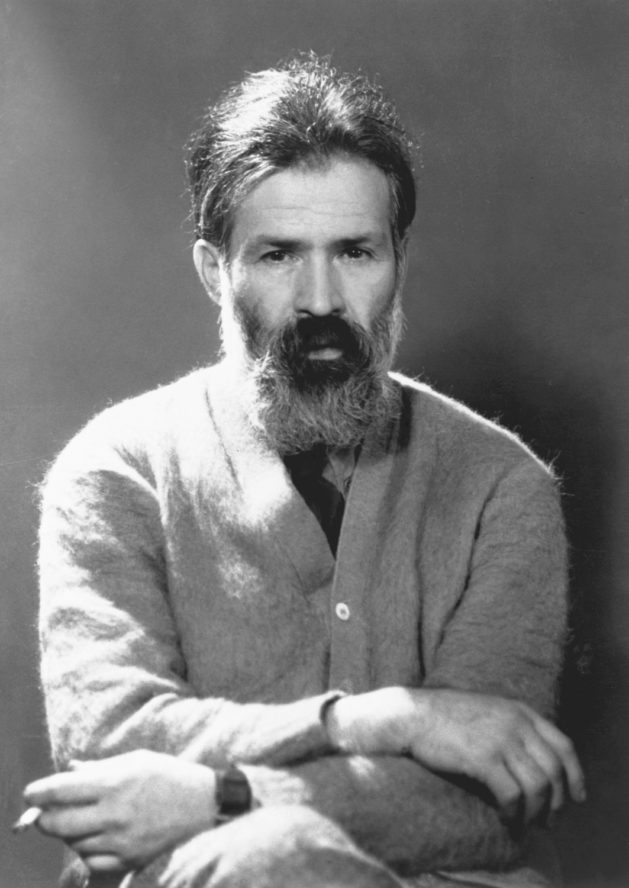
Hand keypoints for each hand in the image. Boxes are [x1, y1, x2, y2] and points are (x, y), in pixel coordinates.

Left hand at [23, 750, 216, 872]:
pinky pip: (92, 860)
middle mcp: (113, 813)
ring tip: (80, 821)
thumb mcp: (136, 760)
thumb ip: (99, 768)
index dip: (37, 793)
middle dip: (43, 818)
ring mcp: (121, 839)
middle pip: (57, 823)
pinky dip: (86, 851)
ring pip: (73, 844)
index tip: (30, 795)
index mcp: (114, 782)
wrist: (204, 804)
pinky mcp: (130, 858)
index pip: (59, 790)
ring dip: (68, 834)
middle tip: (44, 814)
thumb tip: (70, 771)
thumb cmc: (169, 775)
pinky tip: (96, 838)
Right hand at [327, 687, 585, 824]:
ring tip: (526, 823)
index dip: (575, 775)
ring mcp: (501, 739)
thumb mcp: (488, 711)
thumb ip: (513, 727)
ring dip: (536, 812)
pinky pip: (513, 794)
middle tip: (548, 821)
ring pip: (538, 786)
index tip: (575, 797)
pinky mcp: (484, 758)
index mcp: (520, 710)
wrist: (413, 715)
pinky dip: (514, 812)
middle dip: (556, 802)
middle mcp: (516, 723)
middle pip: (554, 770)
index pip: (564, 745)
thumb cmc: (446, 717)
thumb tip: (533, 761)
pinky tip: (506, 818)